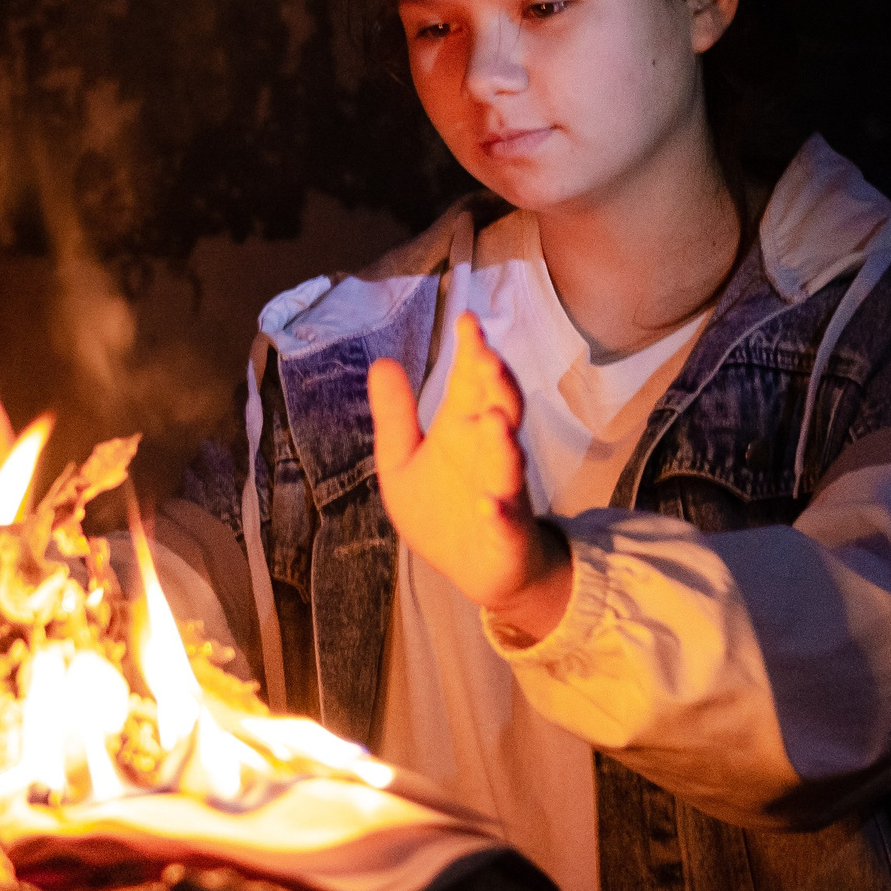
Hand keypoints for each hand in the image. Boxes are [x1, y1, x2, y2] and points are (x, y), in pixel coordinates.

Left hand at [369, 312, 571, 641]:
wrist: (480, 570)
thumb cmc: (442, 507)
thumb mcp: (403, 460)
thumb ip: (395, 415)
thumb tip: (382, 361)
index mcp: (462, 429)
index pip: (470, 382)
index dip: (473, 352)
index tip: (469, 321)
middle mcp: (488, 452)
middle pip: (499, 410)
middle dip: (496, 385)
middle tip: (487, 358)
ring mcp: (503, 492)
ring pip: (508, 463)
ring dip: (503, 444)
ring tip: (495, 422)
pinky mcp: (506, 534)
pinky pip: (505, 523)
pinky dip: (499, 515)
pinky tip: (489, 506)